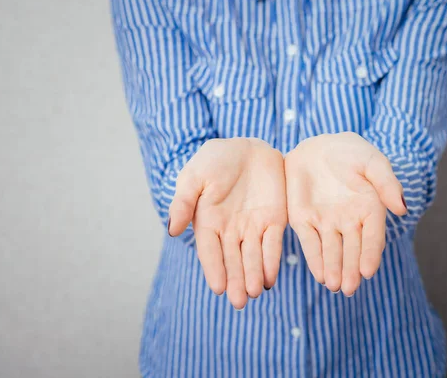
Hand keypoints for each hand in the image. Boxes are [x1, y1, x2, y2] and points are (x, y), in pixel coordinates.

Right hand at [167, 138, 287, 308]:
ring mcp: (253, 227)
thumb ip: (184, 201)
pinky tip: (270, 278)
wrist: (247, 146)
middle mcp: (230, 230)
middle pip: (233, 260)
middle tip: (240, 301)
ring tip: (255, 293)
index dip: (214, 270)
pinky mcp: (274, 220)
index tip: (217, 288)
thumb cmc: (215, 160)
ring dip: (253, 275)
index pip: (210, 251)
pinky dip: (272, 261)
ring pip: (253, 257)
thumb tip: (172, 230)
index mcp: (208, 222)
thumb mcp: (194, 176)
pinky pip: (273, 244)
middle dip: (236, 281)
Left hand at [284, 132, 406, 295]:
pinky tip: (319, 275)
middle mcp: (349, 221)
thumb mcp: (371, 161)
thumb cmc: (350, 153)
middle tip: (348, 288)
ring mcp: (326, 223)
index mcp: (370, 209)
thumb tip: (401, 210)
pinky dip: (314, 259)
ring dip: (332, 269)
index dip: (370, 254)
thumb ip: (386, 182)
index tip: (368, 271)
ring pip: (331, 251)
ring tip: (333, 286)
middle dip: (350, 270)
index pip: (372, 237)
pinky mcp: (303, 221)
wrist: (317, 146)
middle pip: (352, 250)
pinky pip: (309, 242)